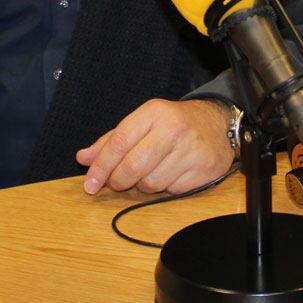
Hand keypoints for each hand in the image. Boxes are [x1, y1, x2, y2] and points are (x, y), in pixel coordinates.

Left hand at [76, 99, 233, 194]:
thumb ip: (112, 140)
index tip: (90, 183)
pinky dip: (165, 187)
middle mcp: (174, 129)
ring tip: (150, 171)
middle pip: (132, 167)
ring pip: (150, 183)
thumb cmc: (175, 123)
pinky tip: (170, 174)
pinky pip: (171, 190)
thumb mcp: (143, 122)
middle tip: (116, 182)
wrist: (219, 124)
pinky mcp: (203, 170)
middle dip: (118, 181)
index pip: (119, 143)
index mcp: (155, 112)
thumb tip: (84, 158)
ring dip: (143, 184)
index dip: (101, 166)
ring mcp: (191, 150)